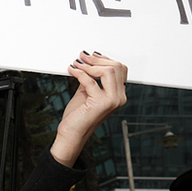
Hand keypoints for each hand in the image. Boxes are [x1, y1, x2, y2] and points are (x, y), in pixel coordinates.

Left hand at [50, 52, 127, 166]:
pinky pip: (91, 81)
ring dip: (90, 65)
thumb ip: (90, 78)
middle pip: (116, 67)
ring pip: (108, 71)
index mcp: (118, 95)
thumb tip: (87, 62)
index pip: (120, 69)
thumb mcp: (85, 92)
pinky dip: (80, 73)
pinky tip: (72, 71)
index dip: (104, 59)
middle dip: (96, 60)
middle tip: (82, 58)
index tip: (90, 56)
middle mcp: (119, 98)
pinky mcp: (101, 103)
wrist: (72, 133)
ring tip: (77, 64)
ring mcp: (112, 101)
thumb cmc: (78, 116)